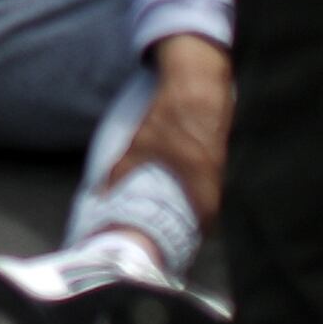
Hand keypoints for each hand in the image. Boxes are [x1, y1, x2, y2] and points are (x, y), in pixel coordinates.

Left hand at [109, 33, 233, 221]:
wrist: (197, 83)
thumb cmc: (170, 116)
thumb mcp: (140, 143)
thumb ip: (121, 170)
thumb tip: (101, 192)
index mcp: (199, 177)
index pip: (208, 215)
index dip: (201, 231)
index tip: (190, 240)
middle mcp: (216, 171)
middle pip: (215, 204)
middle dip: (202, 219)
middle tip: (187, 229)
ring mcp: (221, 158)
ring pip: (216, 188)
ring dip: (204, 199)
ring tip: (188, 209)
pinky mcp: (220, 145)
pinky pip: (215, 172)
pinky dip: (205, 180)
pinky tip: (191, 180)